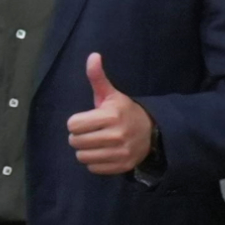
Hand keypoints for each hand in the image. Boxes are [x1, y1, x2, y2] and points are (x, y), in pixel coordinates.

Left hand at [66, 52, 155, 175]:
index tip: (86, 120)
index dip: (76, 122)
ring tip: (94, 143)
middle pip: (75, 142)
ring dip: (85, 150)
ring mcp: (120, 152)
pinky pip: (93, 168)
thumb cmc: (124, 111)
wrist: (151, 132)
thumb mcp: (111, 94)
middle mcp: (116, 135)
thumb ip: (97, 77)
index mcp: (111, 115)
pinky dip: (94, 162)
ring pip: (82, 157)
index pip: (73, 125)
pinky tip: (103, 152)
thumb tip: (93, 55)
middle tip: (89, 132)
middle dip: (78, 137)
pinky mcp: (121, 166)